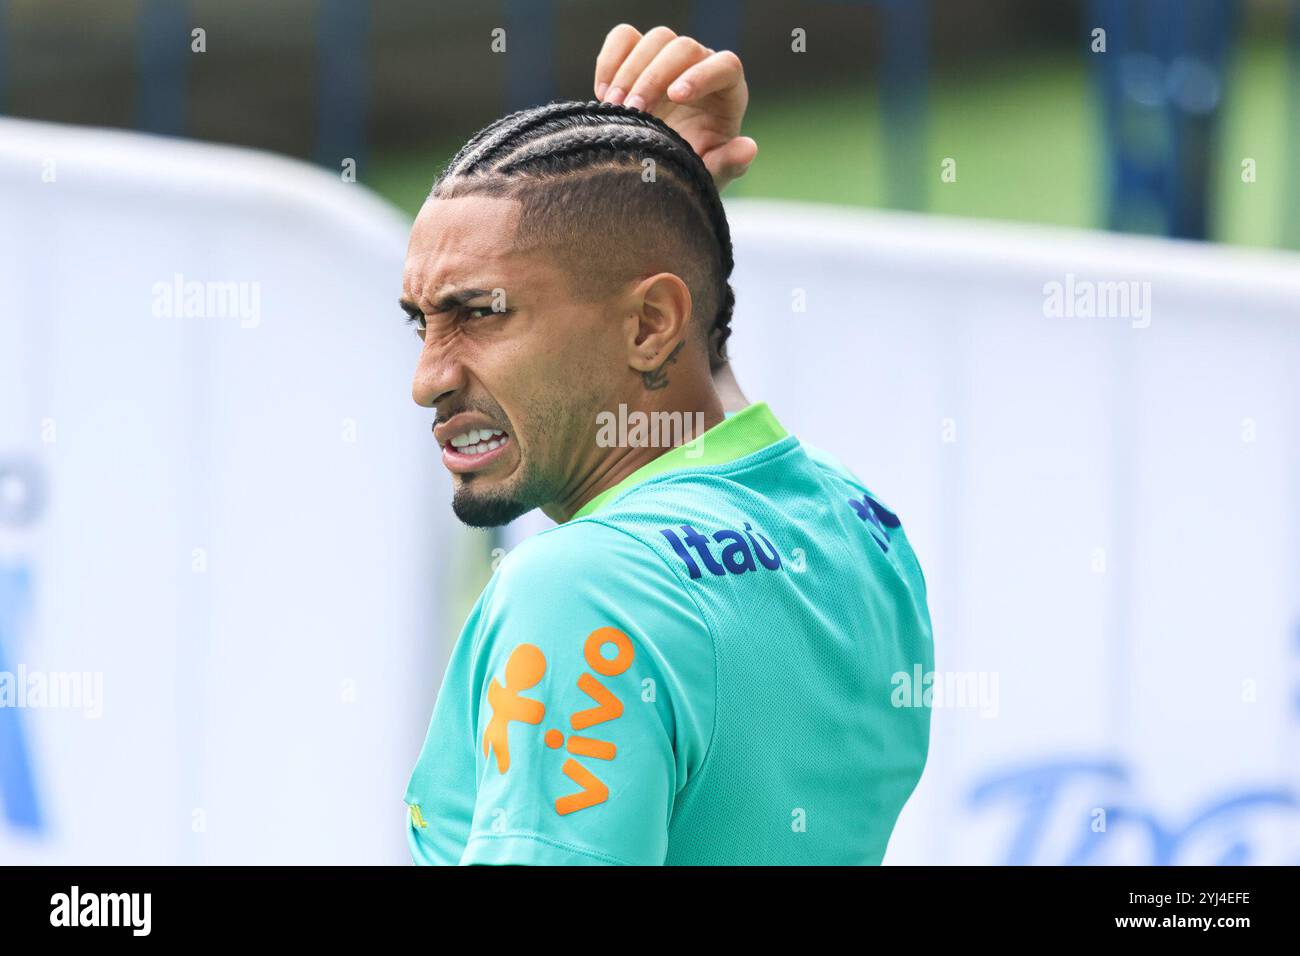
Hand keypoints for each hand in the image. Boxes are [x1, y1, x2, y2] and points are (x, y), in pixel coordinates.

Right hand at [593, 24, 757, 192]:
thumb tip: (747, 148)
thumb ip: (729, 163)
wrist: (661, 169)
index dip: (701, 76)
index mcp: (728, 91)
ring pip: (654, 39)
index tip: (674, 97)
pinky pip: (624, 38)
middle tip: (633, 110)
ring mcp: (669, 59)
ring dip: (629, 71)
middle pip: (683, 47)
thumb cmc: (693, 170)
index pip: (725, 66)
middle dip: (654, 76)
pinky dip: (609, 61)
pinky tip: (602, 95)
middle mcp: (701, 66)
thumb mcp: (710, 174)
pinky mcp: (639, 58)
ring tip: (614, 108)